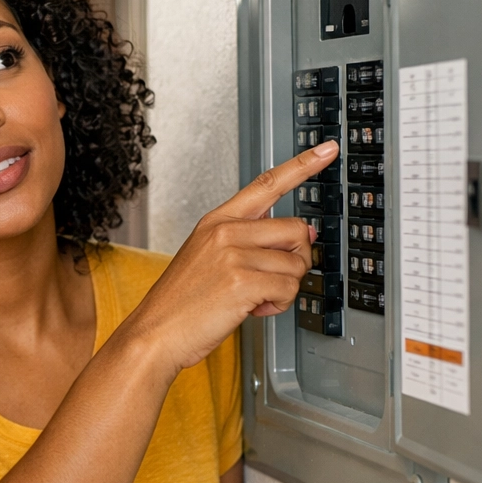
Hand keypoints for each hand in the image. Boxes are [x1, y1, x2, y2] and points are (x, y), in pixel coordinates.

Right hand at [120, 140, 338, 373]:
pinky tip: (251, 309)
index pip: (266, 183)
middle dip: (294, 261)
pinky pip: (288, 289)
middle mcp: (225, 232)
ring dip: (284, 289)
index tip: (327, 149)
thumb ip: (250, 241)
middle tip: (269, 280)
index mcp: (217, 221)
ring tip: (252, 298)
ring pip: (296, 265)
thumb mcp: (208, 258)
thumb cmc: (181, 303)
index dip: (302, 165)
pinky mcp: (242, 281)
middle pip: (296, 231)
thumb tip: (302, 235)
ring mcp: (233, 255)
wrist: (154, 333)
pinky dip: (277, 305)